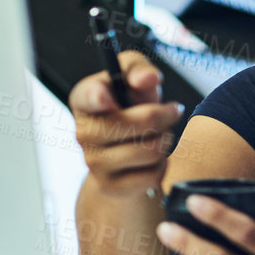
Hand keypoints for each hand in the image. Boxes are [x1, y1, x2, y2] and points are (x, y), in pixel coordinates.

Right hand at [69, 50, 184, 198]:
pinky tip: (153, 159)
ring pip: (150, 150)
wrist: (128, 146)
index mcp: (84, 99)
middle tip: (171, 112)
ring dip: (165, 140)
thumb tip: (148, 78)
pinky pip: (152, 176)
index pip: (87, 97)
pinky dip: (162, 166)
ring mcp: (93, 162)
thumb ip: (139, 68)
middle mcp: (83, 132)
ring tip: (160, 135)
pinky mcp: (109, 186)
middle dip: (165, 116)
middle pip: (139, 123)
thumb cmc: (132, 104)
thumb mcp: (136, 78)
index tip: (107, 97)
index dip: (96, 97)